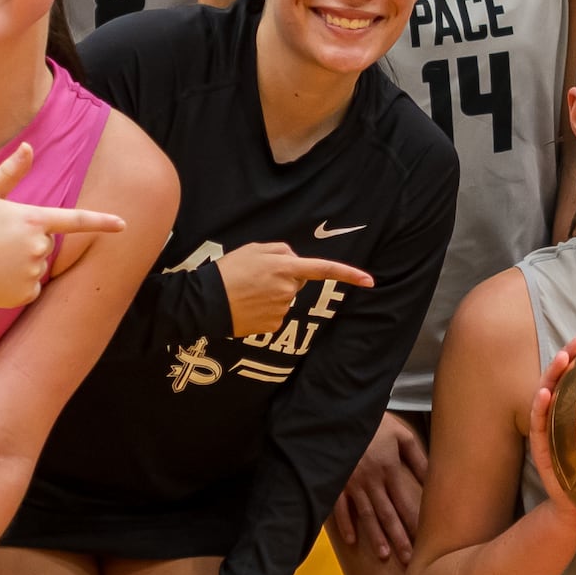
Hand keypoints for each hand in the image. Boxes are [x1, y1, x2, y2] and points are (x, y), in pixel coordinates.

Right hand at [0, 143, 124, 309]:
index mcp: (32, 219)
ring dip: (19, 264)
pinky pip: (28, 289)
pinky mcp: (24, 294)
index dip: (101, 222)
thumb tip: (28, 146)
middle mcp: (38, 246)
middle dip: (25, 242)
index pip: (75, 220)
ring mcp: (32, 271)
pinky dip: (15, 286)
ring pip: (35, 267)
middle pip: (44, 244)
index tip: (123, 225)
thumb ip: (10, 173)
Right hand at [218, 241, 371, 340]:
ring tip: (247, 291)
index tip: (369, 281)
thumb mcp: (253, 249)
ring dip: (272, 294)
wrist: (205, 302)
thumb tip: (295, 261)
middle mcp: (287, 290)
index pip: (323, 269)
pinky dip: (265, 310)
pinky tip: (247, 306)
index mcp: (284, 267)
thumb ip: (281, 250)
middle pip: (297, 282)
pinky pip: (276, 314)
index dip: (348, 274)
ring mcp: (281, 309)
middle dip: (284, 278)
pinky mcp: (273, 326)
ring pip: (286, 299)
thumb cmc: (228, 271)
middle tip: (256, 276)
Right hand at [328, 409, 430, 564]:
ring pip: (366, 515)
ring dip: (376, 536)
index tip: (424, 542)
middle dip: (399, 538)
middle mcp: (372, 480)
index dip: (415, 524)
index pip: (406, 502)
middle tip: (408, 560)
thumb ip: (419, 458)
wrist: (342, 413)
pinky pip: (339, 507)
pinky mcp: (335, 482)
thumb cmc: (375, 422)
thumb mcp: (402, 435)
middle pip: (388, 514)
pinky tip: (352, 541)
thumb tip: (433, 479)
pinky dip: (345, 524)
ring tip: (385, 555)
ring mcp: (352, 483)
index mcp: (390, 468)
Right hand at [520, 332, 575, 514]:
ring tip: (562, 357)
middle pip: (561, 378)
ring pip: (546, 393)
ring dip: (552, 373)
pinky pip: (538, 422)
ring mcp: (548, 428)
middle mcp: (560, 414)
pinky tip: (544, 392)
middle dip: (569, 355)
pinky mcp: (542, 445)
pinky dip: (539, 405)